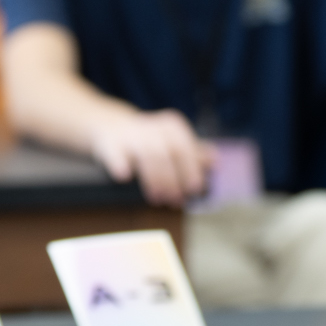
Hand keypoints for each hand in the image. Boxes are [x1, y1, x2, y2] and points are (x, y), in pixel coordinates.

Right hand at [86, 108, 211, 205]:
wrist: (109, 125)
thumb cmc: (148, 139)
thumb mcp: (172, 141)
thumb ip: (193, 152)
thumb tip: (216, 162)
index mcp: (171, 127)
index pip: (185, 148)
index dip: (191, 169)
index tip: (195, 189)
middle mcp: (152, 128)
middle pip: (167, 153)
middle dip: (173, 178)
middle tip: (176, 200)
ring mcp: (130, 135)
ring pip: (146, 155)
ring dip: (154, 179)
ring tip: (158, 199)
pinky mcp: (110, 144)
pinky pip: (115, 153)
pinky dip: (120, 164)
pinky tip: (125, 176)